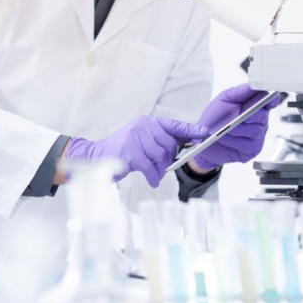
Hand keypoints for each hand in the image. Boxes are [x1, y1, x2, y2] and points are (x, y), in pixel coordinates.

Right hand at [66, 116, 207, 187]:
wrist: (97, 157)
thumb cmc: (124, 152)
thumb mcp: (143, 142)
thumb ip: (160, 142)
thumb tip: (184, 147)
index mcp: (148, 122)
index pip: (174, 125)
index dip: (190, 130)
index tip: (205, 133)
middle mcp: (142, 125)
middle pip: (168, 145)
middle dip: (168, 160)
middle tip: (162, 168)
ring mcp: (134, 137)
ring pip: (159, 156)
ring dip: (159, 170)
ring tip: (154, 175)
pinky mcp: (128, 151)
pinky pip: (148, 167)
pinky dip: (152, 176)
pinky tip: (152, 179)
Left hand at [189, 84, 279, 172]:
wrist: (203, 139)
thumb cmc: (215, 119)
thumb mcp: (224, 99)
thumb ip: (240, 92)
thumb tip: (254, 86)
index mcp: (255, 105)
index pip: (270, 100)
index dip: (272, 99)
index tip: (270, 98)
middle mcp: (259, 121)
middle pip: (263, 115)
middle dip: (250, 115)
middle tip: (239, 115)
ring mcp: (257, 136)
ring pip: (255, 130)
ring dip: (237, 129)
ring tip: (225, 129)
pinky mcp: (252, 149)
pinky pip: (248, 144)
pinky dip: (234, 140)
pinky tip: (225, 138)